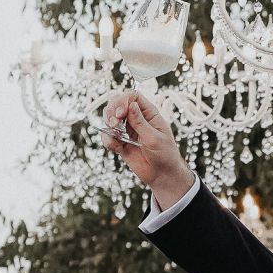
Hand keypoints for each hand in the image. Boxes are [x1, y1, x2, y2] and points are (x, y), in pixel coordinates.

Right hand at [103, 90, 190, 205]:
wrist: (162, 175)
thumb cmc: (165, 155)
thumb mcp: (154, 137)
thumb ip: (140, 122)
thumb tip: (131, 105)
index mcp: (149, 113)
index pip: (132, 96)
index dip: (123, 100)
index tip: (121, 113)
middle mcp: (136, 119)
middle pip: (117, 103)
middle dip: (112, 111)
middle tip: (114, 123)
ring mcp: (127, 130)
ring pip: (110, 118)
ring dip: (108, 123)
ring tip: (115, 134)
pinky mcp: (121, 142)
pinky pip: (108, 136)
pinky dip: (108, 140)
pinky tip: (116, 147)